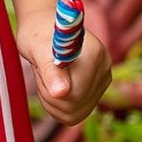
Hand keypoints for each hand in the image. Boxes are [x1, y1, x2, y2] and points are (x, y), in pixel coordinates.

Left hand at [16, 7, 111, 126]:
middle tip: (41, 72)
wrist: (42, 27)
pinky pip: (75, 113)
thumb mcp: (36, 49)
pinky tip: (52, 86)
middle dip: (49, 95)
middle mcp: (104, 68)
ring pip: (74, 113)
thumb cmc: (37, 35)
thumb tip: (61, 93)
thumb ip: (50, 71)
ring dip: (52, 101)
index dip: (50, 90)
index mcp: (95, 54)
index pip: (74, 94)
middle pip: (75, 106)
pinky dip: (57, 105)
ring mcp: (102, 80)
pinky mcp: (96, 90)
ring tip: (47, 76)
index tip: (40, 69)